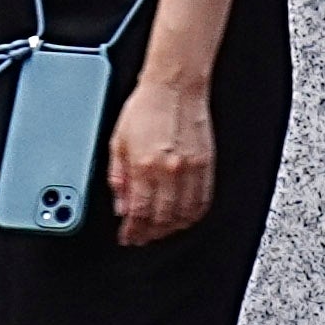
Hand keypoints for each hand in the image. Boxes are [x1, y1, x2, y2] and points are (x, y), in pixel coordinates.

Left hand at [110, 74, 215, 246]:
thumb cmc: (145, 109)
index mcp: (143, 166)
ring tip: (159, 230)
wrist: (175, 87)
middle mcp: (169, 170)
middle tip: (141, 237)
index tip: (128, 237)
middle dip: (150, 234)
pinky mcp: (207, 165)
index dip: (132, 231)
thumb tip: (120, 205)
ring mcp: (191, 170)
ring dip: (171, 228)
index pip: (138, 212)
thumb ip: (118, 177)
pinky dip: (192, 216)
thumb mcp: (117, 142)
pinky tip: (183, 217)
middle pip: (162, 218)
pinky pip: (203, 201)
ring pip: (184, 215)